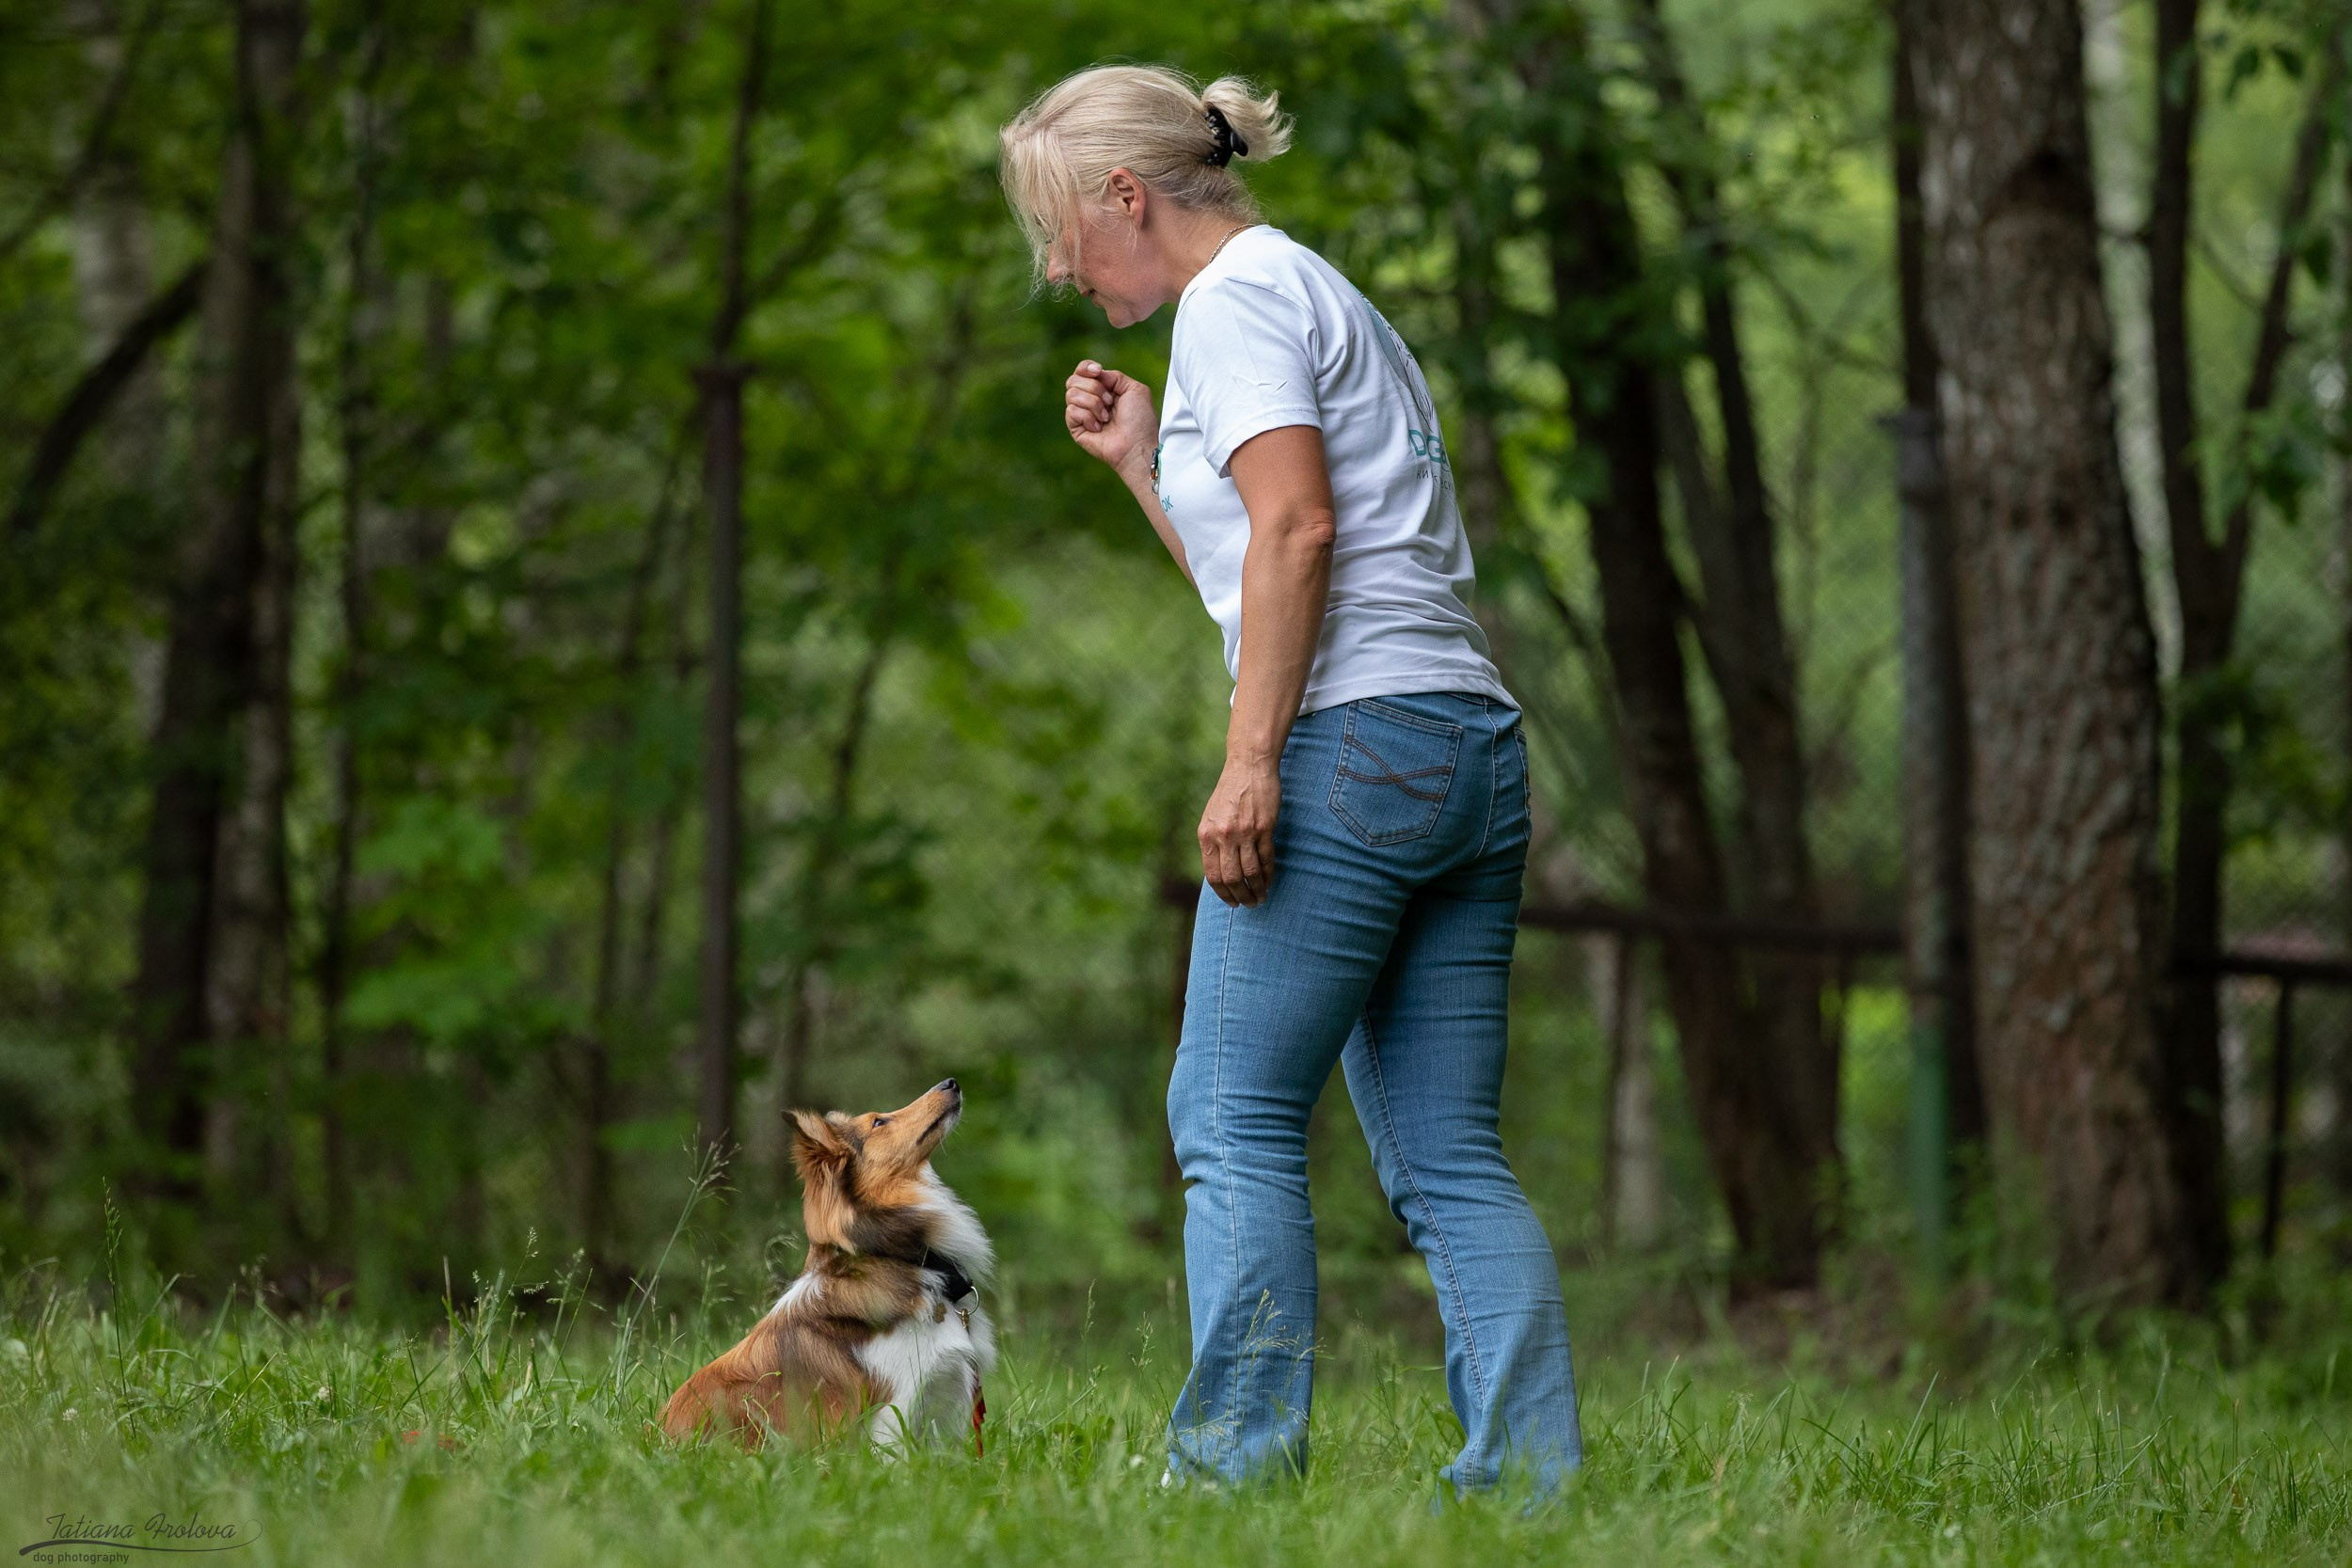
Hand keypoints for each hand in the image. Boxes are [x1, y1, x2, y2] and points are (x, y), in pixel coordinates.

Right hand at [1064, 360, 1156, 479]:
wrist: (1136, 445)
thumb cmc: (1140, 420)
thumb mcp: (1134, 389)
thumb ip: (1114, 376)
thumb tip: (1095, 374)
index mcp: (1103, 389)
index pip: (1082, 370)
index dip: (1086, 368)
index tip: (1098, 371)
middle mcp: (1090, 400)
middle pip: (1073, 380)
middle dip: (1094, 388)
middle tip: (1110, 402)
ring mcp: (1082, 414)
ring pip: (1071, 394)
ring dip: (1093, 404)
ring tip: (1107, 417)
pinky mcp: (1076, 428)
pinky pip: (1071, 411)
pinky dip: (1088, 417)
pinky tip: (1099, 428)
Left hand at [1198, 754, 1280, 906]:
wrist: (1248, 767)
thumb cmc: (1230, 792)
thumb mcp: (1211, 816)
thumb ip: (1212, 841)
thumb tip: (1217, 871)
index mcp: (1206, 835)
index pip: (1213, 875)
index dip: (1223, 894)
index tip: (1232, 903)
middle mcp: (1223, 836)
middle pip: (1232, 879)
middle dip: (1241, 897)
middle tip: (1249, 905)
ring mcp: (1244, 832)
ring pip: (1251, 873)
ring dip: (1257, 890)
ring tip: (1261, 899)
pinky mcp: (1264, 828)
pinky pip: (1266, 860)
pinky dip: (1268, 875)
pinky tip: (1269, 882)